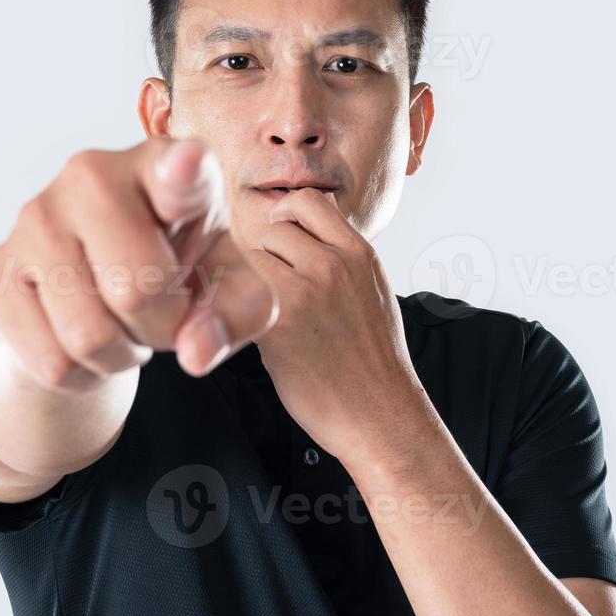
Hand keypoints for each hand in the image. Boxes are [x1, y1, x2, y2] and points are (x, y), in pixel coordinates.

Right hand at [0, 137, 278, 390]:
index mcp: (165, 166)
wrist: (89, 281)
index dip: (184, 171)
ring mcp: (36, 217)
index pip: (178, 169)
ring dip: (120, 354)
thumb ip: (238, 314)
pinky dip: (80, 373)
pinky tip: (80, 335)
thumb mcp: (227, 287)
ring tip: (120, 321)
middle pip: (139, 290)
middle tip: (158, 310)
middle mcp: (94, 175)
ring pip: (89, 337)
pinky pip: (51, 362)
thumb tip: (196, 351)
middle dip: (162, 327)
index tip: (189, 163)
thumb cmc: (174, 268)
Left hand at [245, 187, 427, 465]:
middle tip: (263, 284)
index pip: (308, 201)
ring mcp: (307, 290)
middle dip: (263, 252)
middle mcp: (334, 264)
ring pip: (252, 254)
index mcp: (359, 254)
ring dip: (247, 276)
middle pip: (273, 226)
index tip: (278, 244)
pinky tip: (248, 328)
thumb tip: (308, 235)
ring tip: (259, 307)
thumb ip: (342, 260)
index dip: (285, 218)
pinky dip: (234, 305)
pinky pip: (239, 292)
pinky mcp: (279, 322)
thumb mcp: (372, 293)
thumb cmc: (373, 362)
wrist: (381, 415)